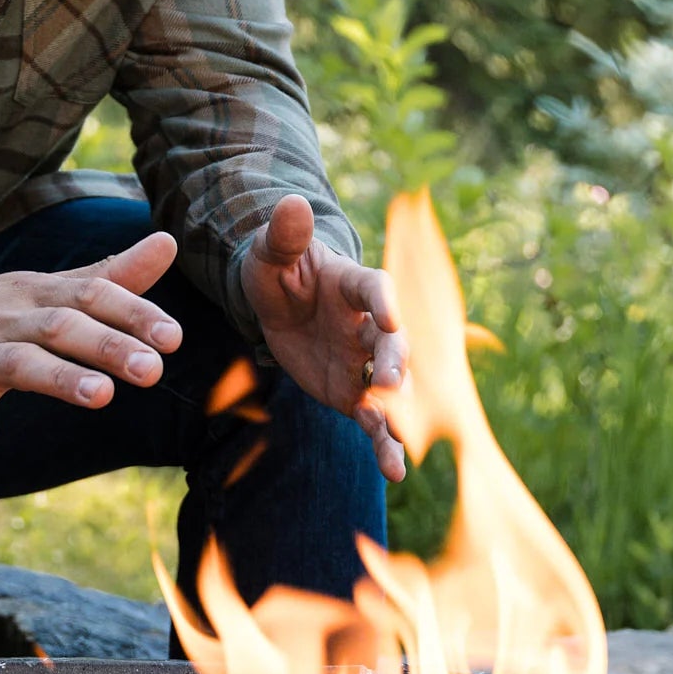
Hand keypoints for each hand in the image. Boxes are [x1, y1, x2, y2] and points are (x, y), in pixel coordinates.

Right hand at [0, 231, 182, 448]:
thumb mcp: (48, 287)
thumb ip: (110, 274)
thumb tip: (170, 243)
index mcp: (38, 295)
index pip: (90, 295)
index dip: (132, 314)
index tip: (173, 337)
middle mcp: (9, 320)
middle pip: (61, 326)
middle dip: (107, 346)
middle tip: (153, 370)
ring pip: (17, 363)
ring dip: (58, 378)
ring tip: (100, 396)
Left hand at [239, 194, 409, 479]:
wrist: (276, 302)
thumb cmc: (276, 268)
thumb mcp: (270, 252)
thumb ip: (284, 235)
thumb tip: (291, 202)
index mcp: (352, 284)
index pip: (375, 288)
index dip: (384, 302)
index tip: (390, 317)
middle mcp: (368, 325)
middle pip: (391, 342)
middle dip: (395, 361)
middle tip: (392, 382)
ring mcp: (364, 361)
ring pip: (392, 387)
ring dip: (399, 411)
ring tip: (401, 441)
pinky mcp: (354, 393)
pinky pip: (375, 421)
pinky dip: (387, 445)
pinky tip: (395, 471)